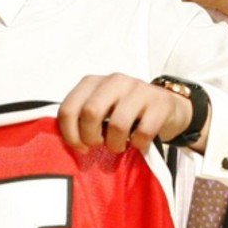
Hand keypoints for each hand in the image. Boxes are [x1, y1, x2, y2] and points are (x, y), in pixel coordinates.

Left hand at [58, 74, 207, 154]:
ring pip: (117, 124)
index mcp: (92, 82)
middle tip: (99, 145)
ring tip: (119, 146)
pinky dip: (138, 144)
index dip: (70, 134)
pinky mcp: (159, 102)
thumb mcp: (99, 110)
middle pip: (90, 113)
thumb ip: (80, 119)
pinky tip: (138, 143)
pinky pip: (143, 132)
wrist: (164, 106)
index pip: (68, 109)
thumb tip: (64, 144)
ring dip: (116, 144)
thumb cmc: (123, 112)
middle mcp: (114, 80)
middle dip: (91, 137)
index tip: (80, 146)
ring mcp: (138, 89)